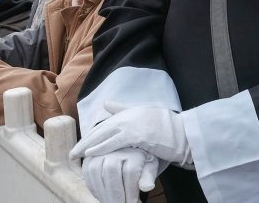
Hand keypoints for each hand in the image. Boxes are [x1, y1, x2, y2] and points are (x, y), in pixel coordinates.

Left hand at [70, 102, 192, 168]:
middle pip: (102, 129)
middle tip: (72, 153)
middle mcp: (130, 115)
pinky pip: (114, 142)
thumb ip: (126, 109)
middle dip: (85, 141)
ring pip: (105, 135)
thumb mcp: (147, 116)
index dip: (93, 134)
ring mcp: (134, 123)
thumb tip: (106, 103)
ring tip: (75, 155)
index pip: (107, 124)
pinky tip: (90, 154)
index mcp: (132, 111)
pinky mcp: (137, 134)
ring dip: (87, 146)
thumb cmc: (169, 129)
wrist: (185, 133)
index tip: (82, 144)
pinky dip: (101, 147)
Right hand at [81, 147, 159, 202]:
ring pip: (96, 170)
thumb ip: (148, 177)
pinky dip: (93, 187)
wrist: (131, 150)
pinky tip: (102, 196)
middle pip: (111, 170)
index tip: (132, 202)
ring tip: (110, 202)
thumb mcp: (150, 168)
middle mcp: (117, 146)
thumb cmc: (142, 162)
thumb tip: (147, 187)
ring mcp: (102, 149)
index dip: (130, 190)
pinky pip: (87, 171)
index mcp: (133, 148)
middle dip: (114, 192)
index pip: (130, 171)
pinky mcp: (91, 156)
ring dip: (102, 191)